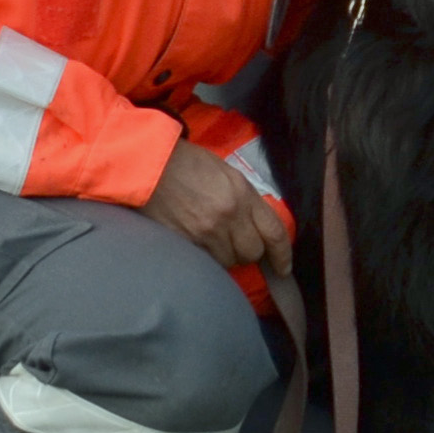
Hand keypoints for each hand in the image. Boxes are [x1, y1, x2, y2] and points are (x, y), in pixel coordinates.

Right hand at [144, 142, 291, 284]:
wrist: (149, 165)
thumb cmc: (189, 164)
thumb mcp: (227, 174)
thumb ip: (245, 200)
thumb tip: (254, 226)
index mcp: (243, 194)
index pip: (274, 232)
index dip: (283, 255)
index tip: (284, 268)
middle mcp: (229, 216)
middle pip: (252, 253)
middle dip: (248, 252)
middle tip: (235, 242)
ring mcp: (206, 232)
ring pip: (228, 262)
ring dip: (225, 256)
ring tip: (212, 241)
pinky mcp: (185, 244)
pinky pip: (205, 263)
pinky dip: (206, 259)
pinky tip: (198, 245)